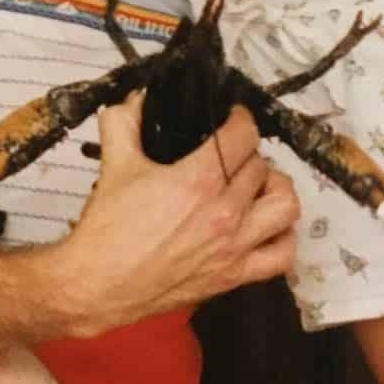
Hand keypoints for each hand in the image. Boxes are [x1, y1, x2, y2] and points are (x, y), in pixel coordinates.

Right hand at [52, 97, 299, 336]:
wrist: (98, 284)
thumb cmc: (107, 230)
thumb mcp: (115, 164)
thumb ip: (124, 122)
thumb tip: (136, 99)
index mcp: (198, 181)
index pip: (243, 136)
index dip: (241, 119)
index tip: (233, 119)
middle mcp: (224, 213)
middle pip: (262, 167)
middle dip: (248, 154)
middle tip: (232, 155)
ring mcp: (233, 247)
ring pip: (285, 207)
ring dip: (276, 190)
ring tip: (258, 187)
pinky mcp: (233, 276)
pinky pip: (282, 256)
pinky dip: (283, 238)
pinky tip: (265, 228)